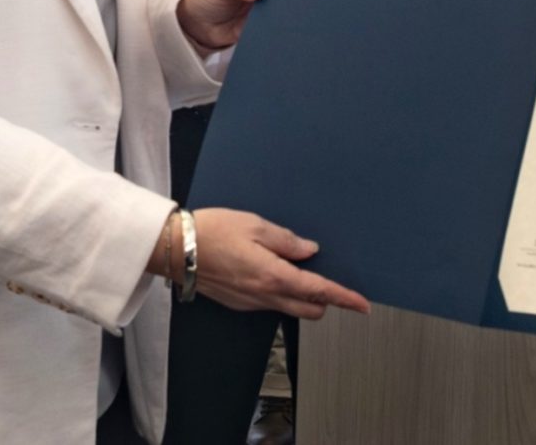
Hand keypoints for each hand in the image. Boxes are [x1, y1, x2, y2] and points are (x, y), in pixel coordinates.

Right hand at [189, 208, 369, 319]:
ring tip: (293, 266)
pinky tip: (269, 269)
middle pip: (309, 310)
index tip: (362, 304)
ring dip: (300, 295)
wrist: (174, 249)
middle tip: (327, 278)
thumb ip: (287, 240)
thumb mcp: (255, 225)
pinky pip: (269, 302)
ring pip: (289, 307)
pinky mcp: (238, 302)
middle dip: (324, 299)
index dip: (344, 298)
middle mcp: (263, 295)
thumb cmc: (210, 232)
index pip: (319, 291)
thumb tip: (309, 250)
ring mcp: (250, 303)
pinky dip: (279, 291)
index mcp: (273, 276)